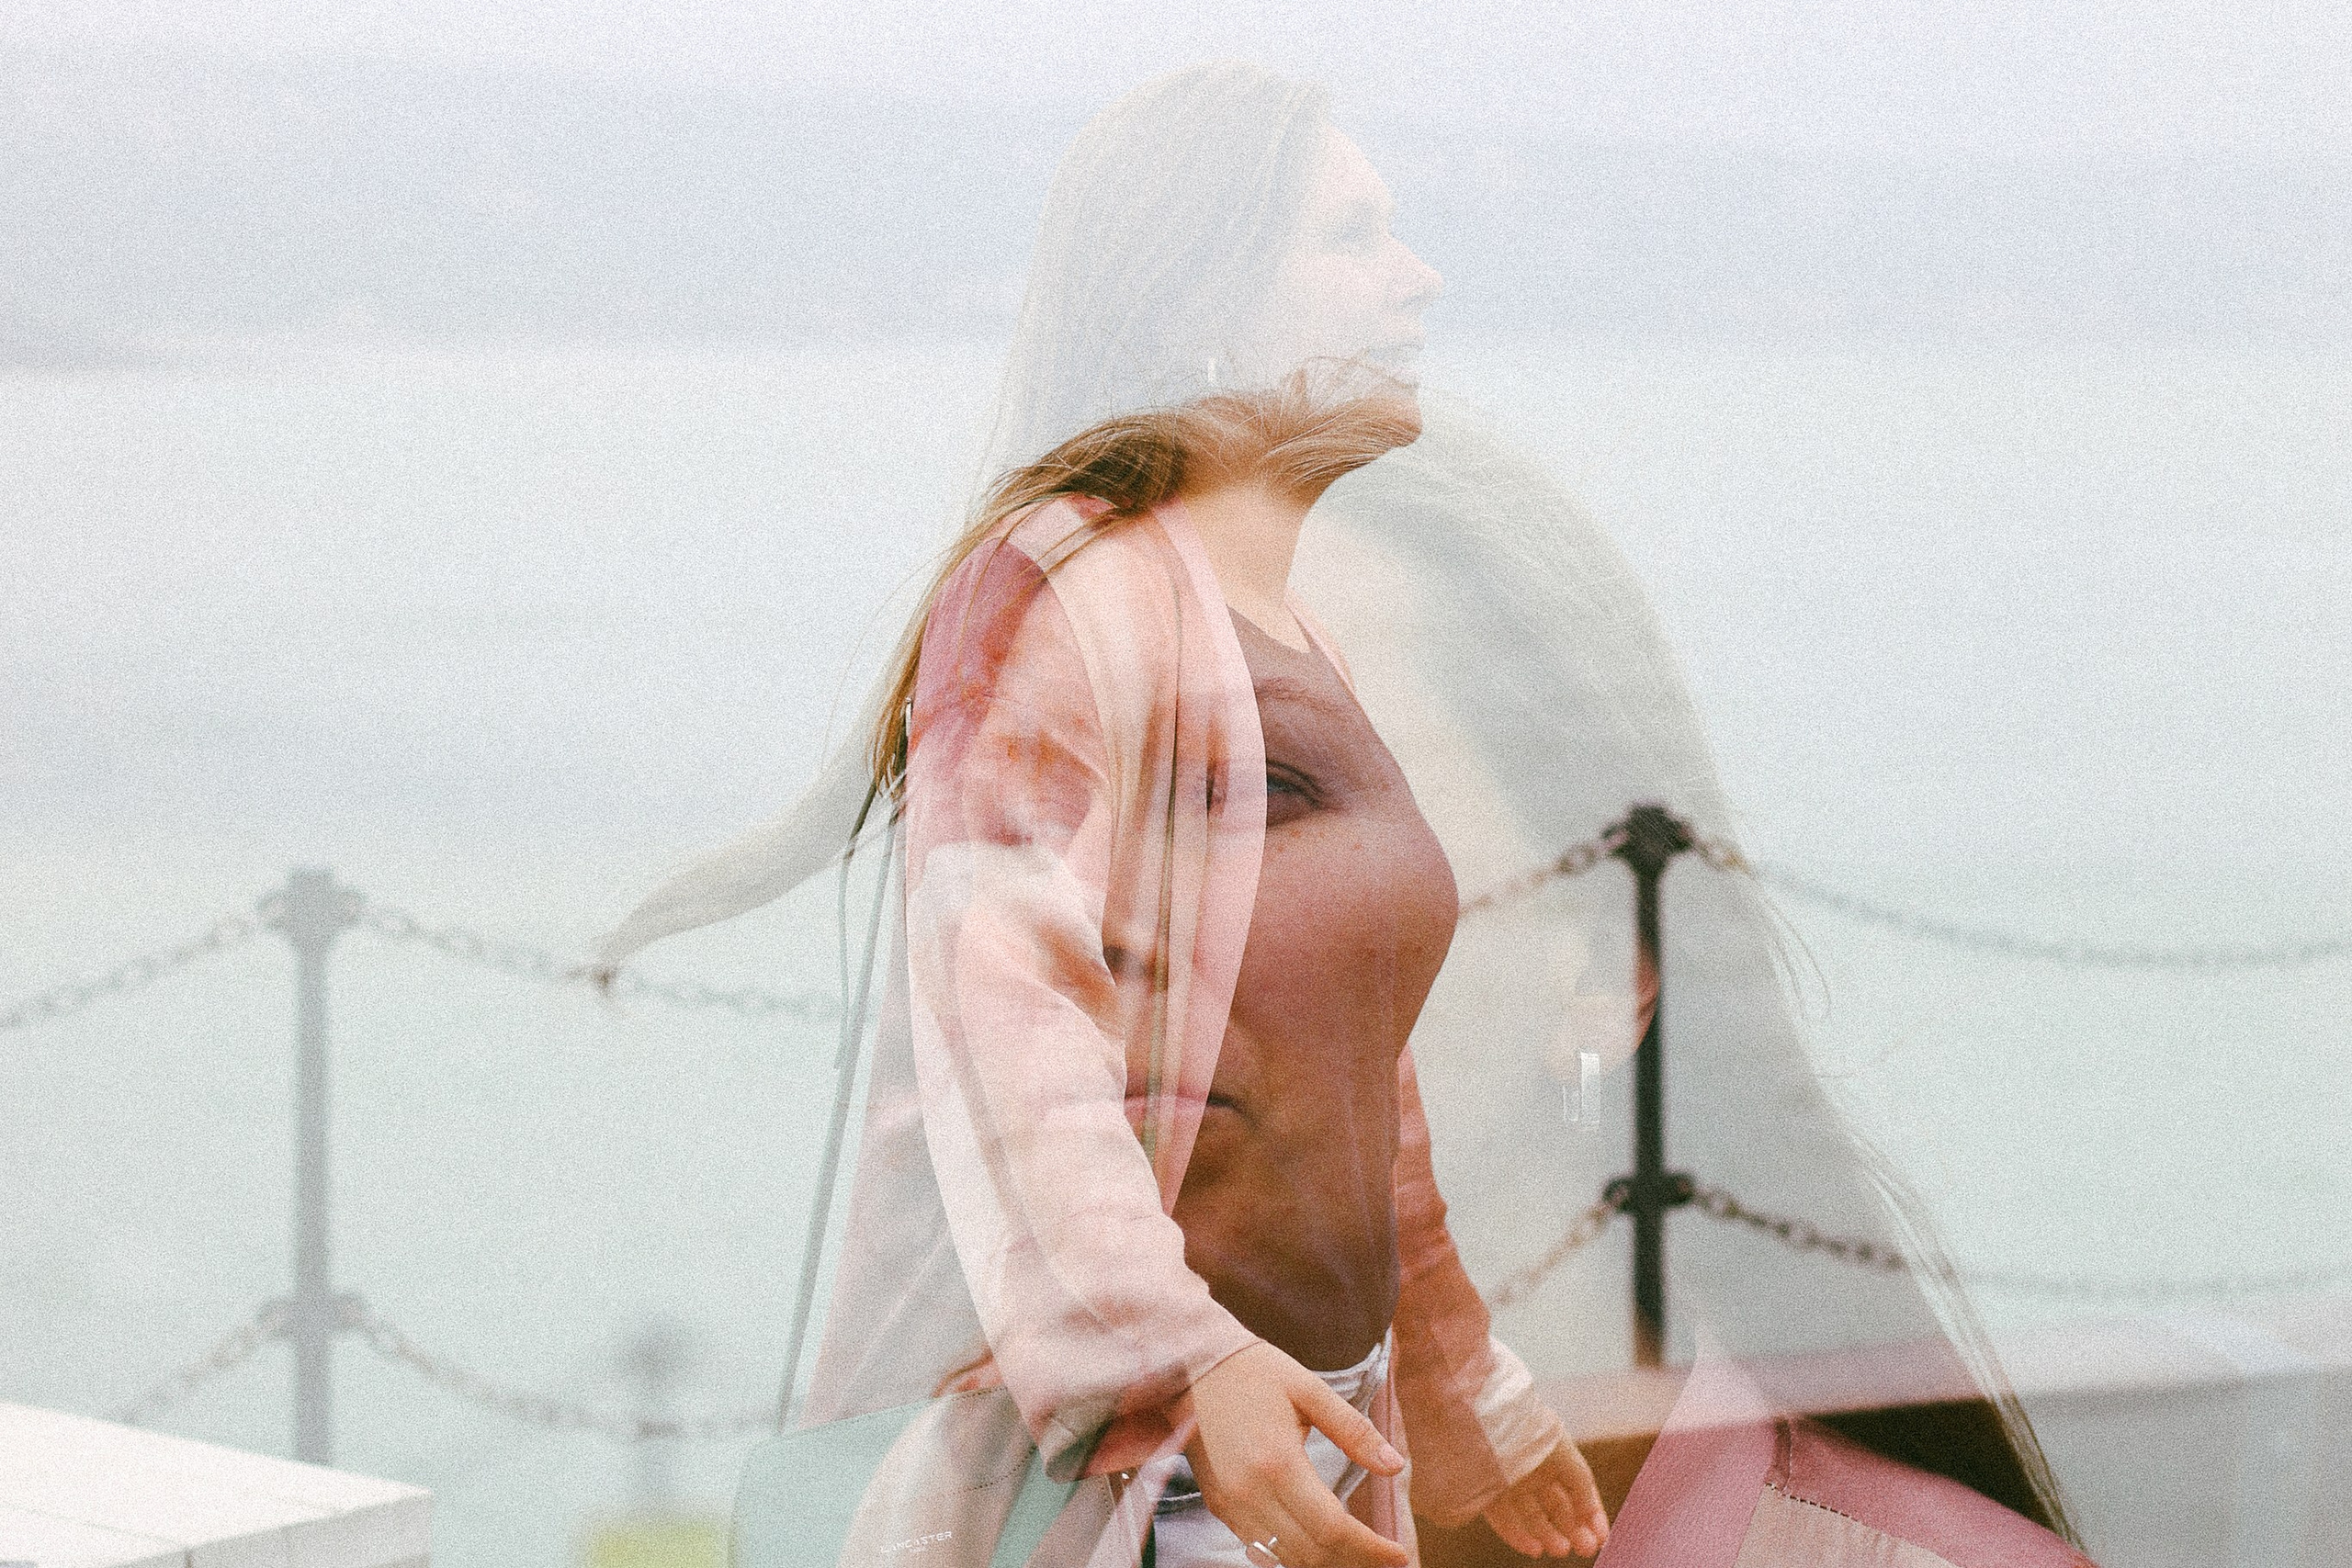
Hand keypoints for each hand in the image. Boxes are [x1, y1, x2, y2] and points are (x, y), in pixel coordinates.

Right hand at [1182, 1341, 1409, 1567]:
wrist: (1189, 1366)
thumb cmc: (1253, 1372)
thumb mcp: (1309, 1390)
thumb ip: (1354, 1430)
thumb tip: (1394, 1465)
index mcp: (1278, 1463)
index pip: (1333, 1528)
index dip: (1370, 1549)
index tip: (1399, 1555)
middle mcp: (1251, 1493)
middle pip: (1312, 1553)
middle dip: (1355, 1562)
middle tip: (1386, 1560)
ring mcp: (1231, 1504)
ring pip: (1286, 1558)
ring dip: (1326, 1563)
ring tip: (1359, 1556)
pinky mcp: (1220, 1505)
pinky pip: (1262, 1547)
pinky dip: (1295, 1554)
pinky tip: (1320, 1545)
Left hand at [1480, 1438, 1608, 1559]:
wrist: (1489, 1420)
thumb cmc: (1531, 1432)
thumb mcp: (1565, 1455)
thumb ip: (1581, 1483)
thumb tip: (1590, 1513)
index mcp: (1556, 1456)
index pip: (1578, 1490)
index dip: (1591, 1514)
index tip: (1602, 1538)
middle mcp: (1534, 1471)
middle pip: (1557, 1507)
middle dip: (1573, 1529)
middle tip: (1585, 1550)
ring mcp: (1511, 1483)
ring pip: (1532, 1516)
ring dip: (1548, 1536)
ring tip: (1561, 1550)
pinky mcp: (1488, 1492)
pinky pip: (1505, 1519)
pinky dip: (1519, 1536)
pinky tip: (1535, 1549)